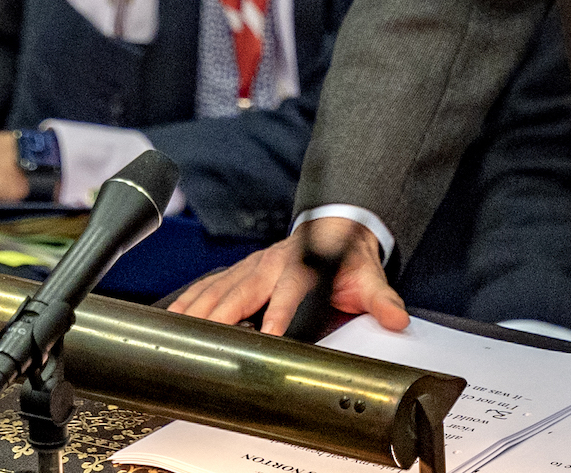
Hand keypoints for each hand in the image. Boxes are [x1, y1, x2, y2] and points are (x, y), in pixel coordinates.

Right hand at [162, 215, 404, 335]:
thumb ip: (381, 300)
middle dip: (219, 316)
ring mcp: (251, 267)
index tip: (268, 337)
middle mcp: (270, 266)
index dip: (277, 316)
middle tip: (200, 341)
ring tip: (176, 332)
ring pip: (218, 288)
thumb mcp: (368, 279)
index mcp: (300, 269)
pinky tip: (173, 316)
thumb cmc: (346, 260)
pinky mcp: (239, 271)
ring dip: (196, 309)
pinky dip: (189, 299)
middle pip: (240, 292)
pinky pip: (210, 284)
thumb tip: (397, 318)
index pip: (287, 295)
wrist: (335, 230)